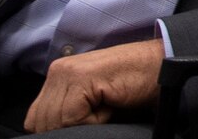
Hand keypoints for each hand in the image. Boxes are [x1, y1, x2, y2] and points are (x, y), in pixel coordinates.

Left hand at [25, 37, 161, 130]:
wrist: (163, 65)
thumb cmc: (134, 84)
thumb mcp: (92, 99)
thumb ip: (66, 108)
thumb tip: (47, 132)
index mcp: (58, 74)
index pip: (35, 119)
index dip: (58, 128)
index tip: (86, 118)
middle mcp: (59, 69)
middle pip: (41, 123)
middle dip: (70, 127)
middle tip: (100, 110)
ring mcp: (68, 72)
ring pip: (56, 122)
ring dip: (84, 123)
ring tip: (106, 105)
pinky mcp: (81, 78)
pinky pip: (73, 118)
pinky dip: (94, 120)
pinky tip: (110, 103)